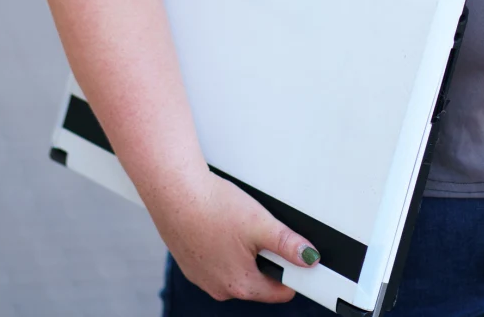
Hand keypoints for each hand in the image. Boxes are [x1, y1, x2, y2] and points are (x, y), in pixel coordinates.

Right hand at [146, 169, 319, 302]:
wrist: (174, 192)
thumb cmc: (211, 207)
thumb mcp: (260, 224)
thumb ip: (289, 244)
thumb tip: (310, 258)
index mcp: (240, 286)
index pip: (282, 291)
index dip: (293, 271)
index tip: (291, 252)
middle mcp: (219, 288)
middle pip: (259, 280)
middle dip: (264, 257)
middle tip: (257, 230)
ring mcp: (202, 277)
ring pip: (236, 269)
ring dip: (242, 251)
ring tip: (234, 224)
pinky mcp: (190, 263)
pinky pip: (216, 260)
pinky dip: (221, 246)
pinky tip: (218, 225)